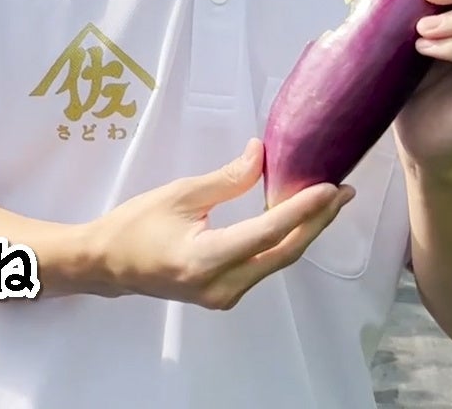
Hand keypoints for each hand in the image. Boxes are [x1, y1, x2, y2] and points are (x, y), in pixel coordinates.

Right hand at [89, 139, 353, 309]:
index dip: (302, 210)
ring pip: (277, 261)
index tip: (330, 187)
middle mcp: (222, 285)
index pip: (267, 232)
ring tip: (326, 203)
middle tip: (342, 192)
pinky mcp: (225, 295)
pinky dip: (282, 242)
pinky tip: (295, 221)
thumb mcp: (178, 194)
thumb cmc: (135, 224)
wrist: (108, 264)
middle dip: (316, 222)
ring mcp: (225, 296)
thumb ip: (226, 179)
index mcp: (205, 259)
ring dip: (304, 232)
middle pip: (283, 252)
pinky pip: (264, 266)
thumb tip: (262, 154)